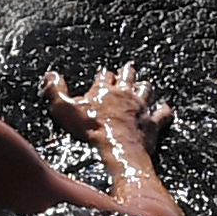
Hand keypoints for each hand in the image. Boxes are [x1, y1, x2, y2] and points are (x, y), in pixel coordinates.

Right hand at [42, 65, 171, 145]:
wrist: (116, 147)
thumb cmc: (90, 129)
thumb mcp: (64, 109)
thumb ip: (56, 91)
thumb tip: (50, 75)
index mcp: (104, 90)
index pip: (105, 76)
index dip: (104, 75)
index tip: (104, 74)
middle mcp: (125, 94)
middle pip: (128, 77)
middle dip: (127, 73)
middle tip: (128, 68)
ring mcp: (141, 107)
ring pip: (146, 90)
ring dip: (144, 87)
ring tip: (145, 84)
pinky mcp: (152, 122)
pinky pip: (161, 113)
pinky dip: (164, 111)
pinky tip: (166, 109)